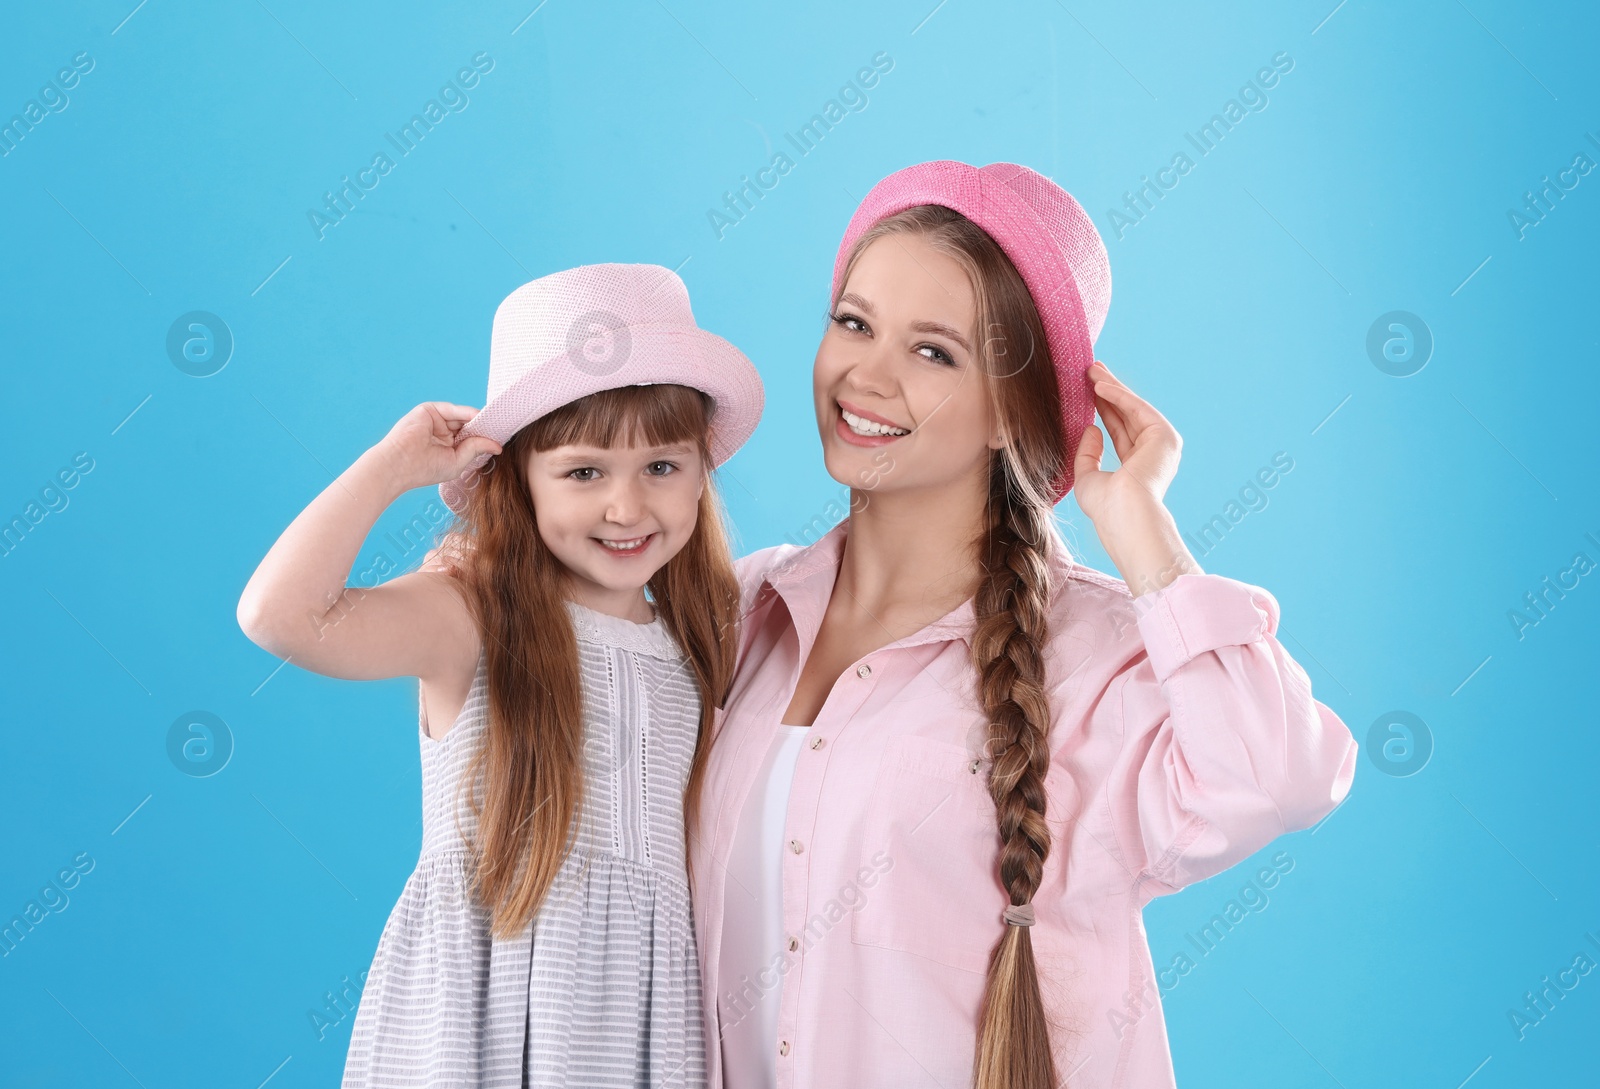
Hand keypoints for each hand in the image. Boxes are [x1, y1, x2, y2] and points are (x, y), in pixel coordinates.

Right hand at [370, 403, 503, 493]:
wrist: (399, 464)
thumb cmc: (424, 469)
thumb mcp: (458, 461)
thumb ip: (476, 449)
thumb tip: (498, 446)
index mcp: (448, 446)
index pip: (471, 438)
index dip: (485, 437)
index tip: (503, 438)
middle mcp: (442, 432)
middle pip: (469, 425)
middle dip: (485, 426)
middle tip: (504, 427)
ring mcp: (436, 421)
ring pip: (463, 417)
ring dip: (479, 419)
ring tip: (496, 423)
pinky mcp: (429, 410)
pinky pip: (453, 410)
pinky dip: (467, 413)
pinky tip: (480, 418)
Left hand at [1073, 361, 1198, 595]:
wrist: (1125, 515)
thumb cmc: (1105, 507)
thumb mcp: (1087, 478)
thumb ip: (1088, 453)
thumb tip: (1091, 428)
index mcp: (1137, 468)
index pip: (1119, 432)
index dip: (1104, 410)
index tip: (1088, 392)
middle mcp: (1152, 454)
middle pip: (1127, 415)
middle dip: (1109, 392)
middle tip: (1092, 370)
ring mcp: (1161, 445)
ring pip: (1132, 408)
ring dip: (1112, 388)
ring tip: (1092, 370)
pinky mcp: (1164, 435)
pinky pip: (1137, 409)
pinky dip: (1118, 395)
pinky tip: (1100, 385)